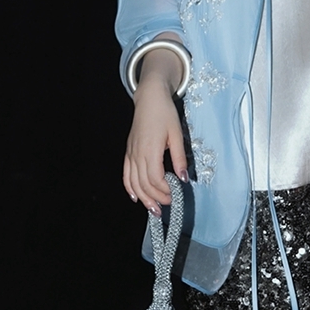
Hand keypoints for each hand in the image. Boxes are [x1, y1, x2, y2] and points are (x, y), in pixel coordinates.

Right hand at [123, 75, 187, 216]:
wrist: (149, 99)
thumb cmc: (165, 114)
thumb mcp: (177, 134)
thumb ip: (180, 157)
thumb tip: (184, 178)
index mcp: (150, 150)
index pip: (155, 178)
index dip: (164, 190)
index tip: (175, 195)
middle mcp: (138, 154)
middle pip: (144, 184)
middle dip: (156, 198)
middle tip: (167, 206)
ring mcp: (131, 153)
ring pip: (133, 182)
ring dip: (143, 198)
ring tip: (153, 209)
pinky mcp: (129, 152)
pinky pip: (126, 174)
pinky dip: (129, 188)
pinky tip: (136, 197)